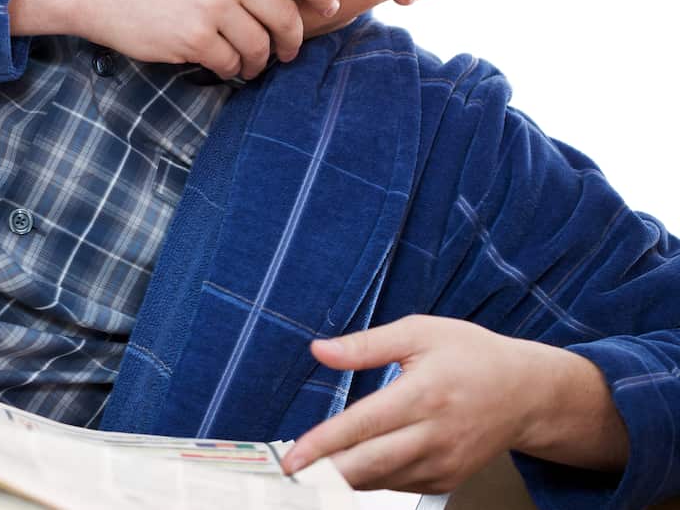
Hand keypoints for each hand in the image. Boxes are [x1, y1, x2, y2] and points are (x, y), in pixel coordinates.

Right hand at [10, 0, 338, 79]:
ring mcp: (210, 7)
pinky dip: (230, 69)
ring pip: (258, 45)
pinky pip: (229, 62)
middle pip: (283, 14)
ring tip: (251, 61)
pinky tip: (223, 65)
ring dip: (259, 59)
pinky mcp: (192, 39)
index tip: (328, 5)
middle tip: (288, 49)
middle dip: (292, 38)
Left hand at [278, 315, 625, 493]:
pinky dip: (370, 478)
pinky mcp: (446, 478)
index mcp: (424, 395)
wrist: (526, 393)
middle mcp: (434, 435)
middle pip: (369, 465)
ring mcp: (443, 463)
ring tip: (311, 469)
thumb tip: (320, 350)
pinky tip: (353, 465)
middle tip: (291, 474)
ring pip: (380, 480)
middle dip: (324, 473)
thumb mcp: (419, 333)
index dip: (323, 445)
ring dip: (342, 477)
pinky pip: (397, 484)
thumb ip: (366, 344)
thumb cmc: (472, 356)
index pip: (363, 426)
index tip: (293, 457)